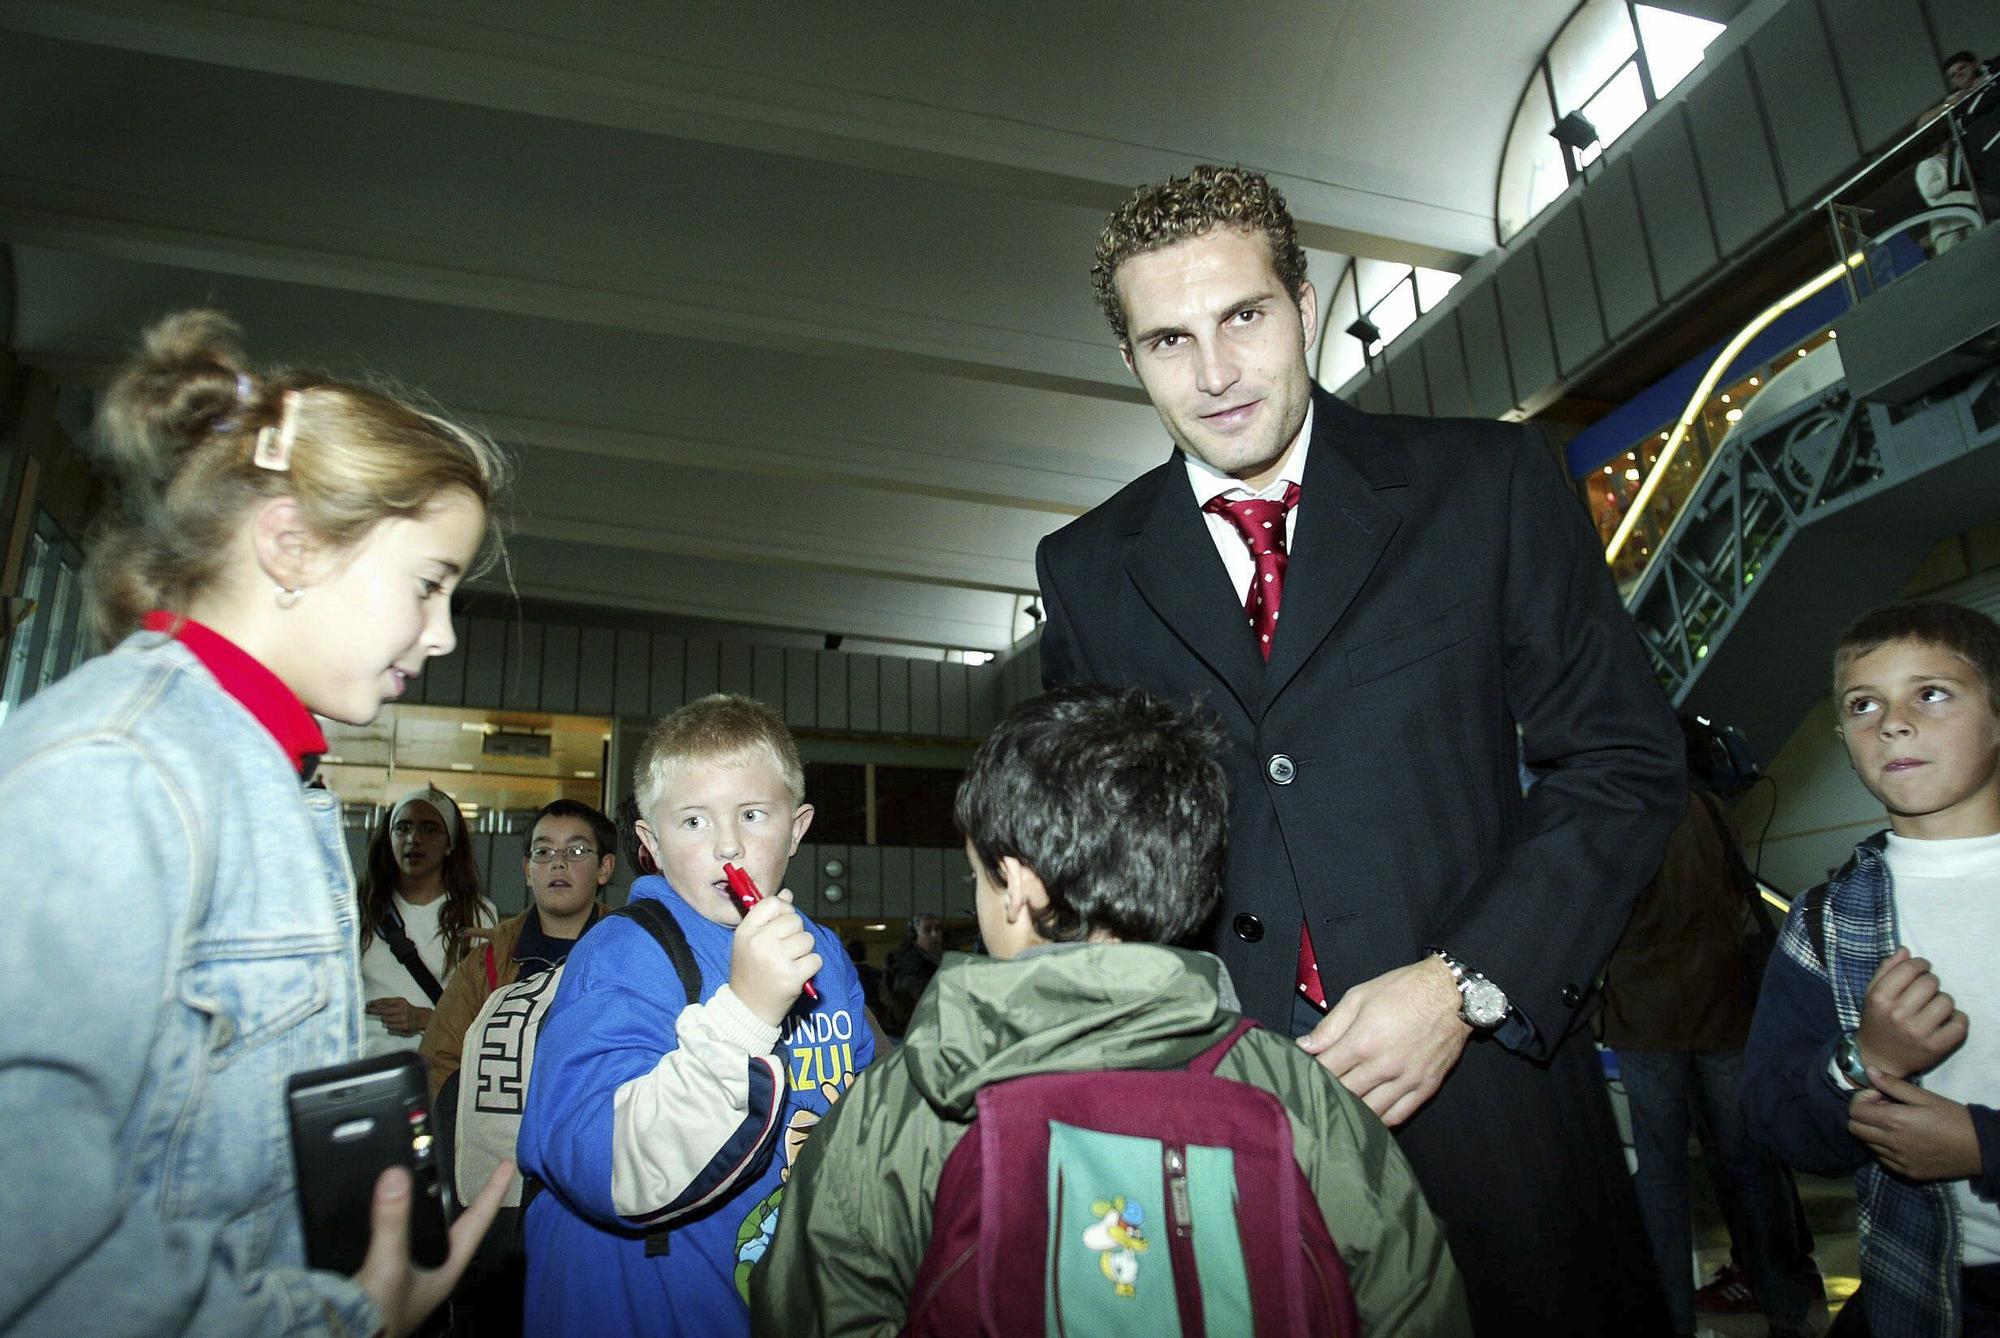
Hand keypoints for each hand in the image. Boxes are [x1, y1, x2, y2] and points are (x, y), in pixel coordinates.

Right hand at [353, 1158, 511, 1337]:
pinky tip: (403, 1215)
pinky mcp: (391, 1276)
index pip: (477, 1221)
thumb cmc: (379, 1314)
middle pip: (461, 1227)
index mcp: (447, 1267)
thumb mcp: (388, 1263)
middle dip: (473, 1201)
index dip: (492, 1192)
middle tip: (487, 1175)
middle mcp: (436, 1269)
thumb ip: (393, 1221)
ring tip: (448, 1187)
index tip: (508, 1166)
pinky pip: (408, 1239)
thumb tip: (397, 1175)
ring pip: (434, 1233)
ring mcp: (415, 1274)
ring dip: (439, 1210)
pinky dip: (410, 1221)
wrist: (347, 1337)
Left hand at [366, 998, 432, 1036]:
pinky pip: (389, 1027)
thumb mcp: (401, 1002)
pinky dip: (389, 1025)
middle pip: (382, 1010)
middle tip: (366, 1010)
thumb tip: (374, 1004)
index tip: (367, 1004)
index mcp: (400, 1001)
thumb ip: (389, 1003)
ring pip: (385, 1019)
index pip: (384, 1001)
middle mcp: (402, 1009)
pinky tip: (392, 1024)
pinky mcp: (403, 1026)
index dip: (375, 1003)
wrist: (421, 1017)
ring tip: (389, 1018)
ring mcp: (402, 1018)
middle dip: (373, 1010)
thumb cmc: (408, 1010)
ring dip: (384, 1019)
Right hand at [729, 889, 822, 1026]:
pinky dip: (810, 966)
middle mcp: (759, 943)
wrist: (748, 1008)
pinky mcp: (792, 977)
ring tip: (789, 962)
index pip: (773, 903)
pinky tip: (796, 973)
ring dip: (804, 951)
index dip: (783, 911)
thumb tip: (787, 892)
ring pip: (807, 939)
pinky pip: (816, 959)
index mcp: (746, 931)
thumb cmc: (751, 971)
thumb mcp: (749, 941)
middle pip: (795, 920)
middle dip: (795, 933)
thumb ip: (767, 916)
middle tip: (784, 950)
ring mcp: (776, 960)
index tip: (781, 924)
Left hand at [1297, 956, 1469, 1127]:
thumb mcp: (1359, 996)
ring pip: (1369, 1111)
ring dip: (1351, 1111)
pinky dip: (1380, 1120)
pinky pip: (1398, 1115)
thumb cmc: (1404, 990)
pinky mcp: (1425, 1088)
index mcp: (1363, 1042)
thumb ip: (1331, 1025)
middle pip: (1345, 1093)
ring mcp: (1406, 1080)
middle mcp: (1383, 1066)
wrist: (1452, 993)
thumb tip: (1305, 1046)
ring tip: (1339, 1107)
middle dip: (1327, 1093)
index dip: (1309, 1073)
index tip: (1302, 1073)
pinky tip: (1368, 1117)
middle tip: (1316, 1092)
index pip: (1326, 1070)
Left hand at [1848, 1070, 1983, 1181]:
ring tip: (1896, 1124)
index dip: (1862, 1100)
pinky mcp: (1907, 1173)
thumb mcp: (1925, 1097)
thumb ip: (1894, 1085)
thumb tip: (1869, 1071)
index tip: (1880, 1096)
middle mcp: (1891, 1143)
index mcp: (1894, 1121)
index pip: (1855, 1111)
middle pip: (1854, 1129)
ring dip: (1874, 1131)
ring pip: (1867, 1144)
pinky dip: (1885, 1147)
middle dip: (1863, 1115)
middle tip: (1884, 1109)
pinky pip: (1883, 1159)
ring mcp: (1898, 1161)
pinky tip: (1903, 1139)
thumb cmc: (1954, 1118)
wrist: (1980, 1149)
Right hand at [1856, 948, 1966, 1078]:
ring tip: (1933, 1007)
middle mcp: (1897, 1014)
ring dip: (1943, 1001)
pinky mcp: (1934, 1047)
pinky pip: (1959, 1024)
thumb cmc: (1877, 1021)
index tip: (1922, 969)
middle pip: (1930, 982)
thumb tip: (1906, 951)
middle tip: (1926, 991)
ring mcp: (1917, 1032)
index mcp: (1880, 998)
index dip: (1921, 964)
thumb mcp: (1872, 994)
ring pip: (1946, 1001)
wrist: (1879, 1059)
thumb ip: (1886, 970)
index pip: (1910, 968)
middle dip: (1930, 982)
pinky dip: (1958, 1019)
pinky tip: (1947, 1020)